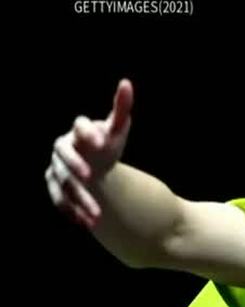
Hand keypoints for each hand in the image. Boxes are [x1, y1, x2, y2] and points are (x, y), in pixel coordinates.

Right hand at [45, 79, 133, 227]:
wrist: (95, 164)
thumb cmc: (106, 144)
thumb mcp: (116, 129)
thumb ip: (121, 108)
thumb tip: (126, 83)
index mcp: (79, 130)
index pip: (79, 125)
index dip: (88, 131)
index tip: (103, 142)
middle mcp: (63, 147)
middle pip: (63, 155)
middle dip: (74, 165)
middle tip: (90, 176)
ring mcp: (56, 168)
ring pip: (63, 183)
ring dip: (79, 198)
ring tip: (98, 216)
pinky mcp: (55, 186)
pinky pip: (59, 200)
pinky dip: (72, 211)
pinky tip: (88, 223)